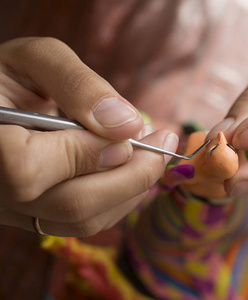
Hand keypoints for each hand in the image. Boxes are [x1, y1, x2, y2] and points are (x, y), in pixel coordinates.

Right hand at [0, 37, 177, 236]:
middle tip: (164, 142)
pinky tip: (130, 168)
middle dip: (133, 175)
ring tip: (150, 152)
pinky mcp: (36, 218)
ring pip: (84, 220)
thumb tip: (128, 124)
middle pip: (73, 205)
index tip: (132, 131)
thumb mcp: (36, 61)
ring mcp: (15, 211)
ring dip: (132, 188)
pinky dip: (119, 198)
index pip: (31, 169)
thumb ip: (77, 84)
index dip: (90, 153)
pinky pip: (85, 223)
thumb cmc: (10, 76)